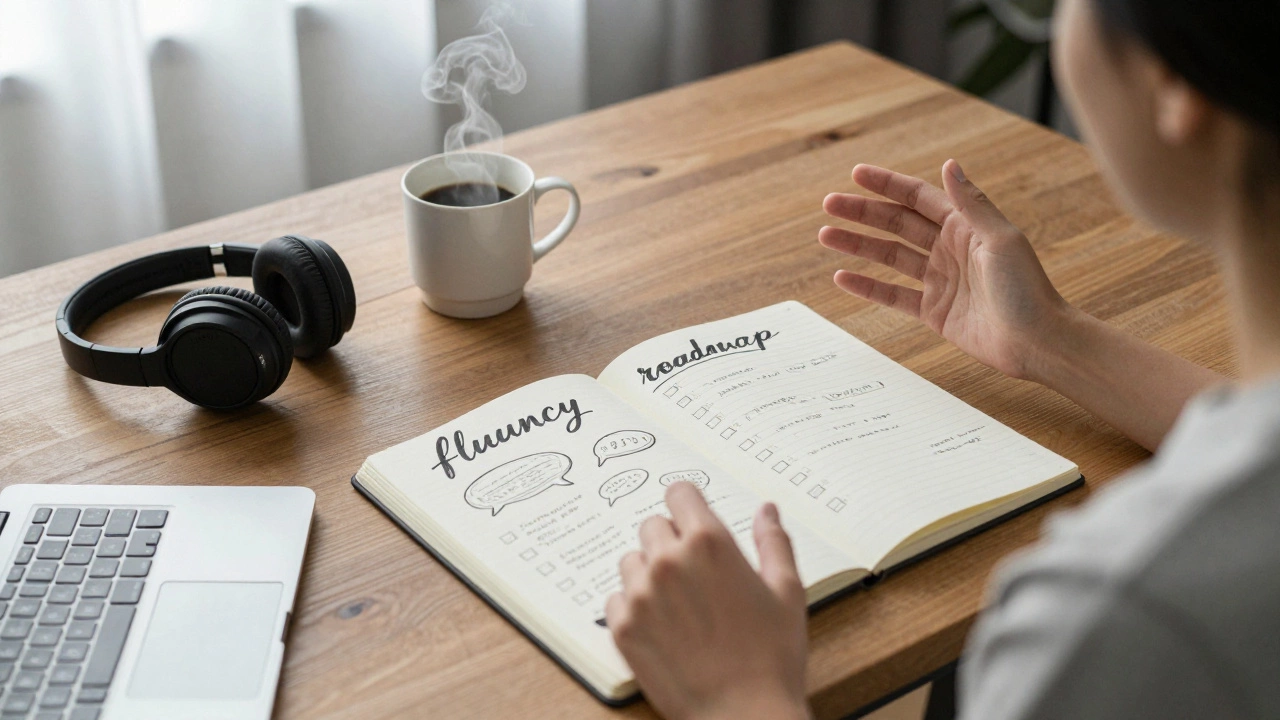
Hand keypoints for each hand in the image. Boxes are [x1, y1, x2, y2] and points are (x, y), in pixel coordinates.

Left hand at [606, 483, 809, 719]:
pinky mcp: (623, 627)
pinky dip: (632, 606)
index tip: (691, 518)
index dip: (687, 505)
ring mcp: (641, 594)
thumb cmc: (771, 658)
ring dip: (648, 572)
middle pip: (652, 525)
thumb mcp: (787, 592)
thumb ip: (774, 542)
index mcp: (710, 543)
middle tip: (693, 573)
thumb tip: (766, 510)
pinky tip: (661, 626)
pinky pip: (615, 598)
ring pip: (631, 560)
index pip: (679, 493)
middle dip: (670, 541)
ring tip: (679, 604)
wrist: (743, 715)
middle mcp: (669, 561)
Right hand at [820, 160, 1072, 380]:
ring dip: (858, 245)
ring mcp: (940, 280)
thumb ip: (971, 204)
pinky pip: (893, 295)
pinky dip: (868, 286)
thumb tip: (949, 164)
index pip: (919, 198)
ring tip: (826, 235)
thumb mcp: (1000, 239)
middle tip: (829, 204)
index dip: (888, 185)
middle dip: (862, 213)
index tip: (857, 173)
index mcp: (966, 227)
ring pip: (889, 257)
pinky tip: (843, 277)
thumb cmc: (1026, 289)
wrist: (1036, 342)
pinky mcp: (934, 311)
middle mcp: (949, 249)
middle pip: (897, 224)